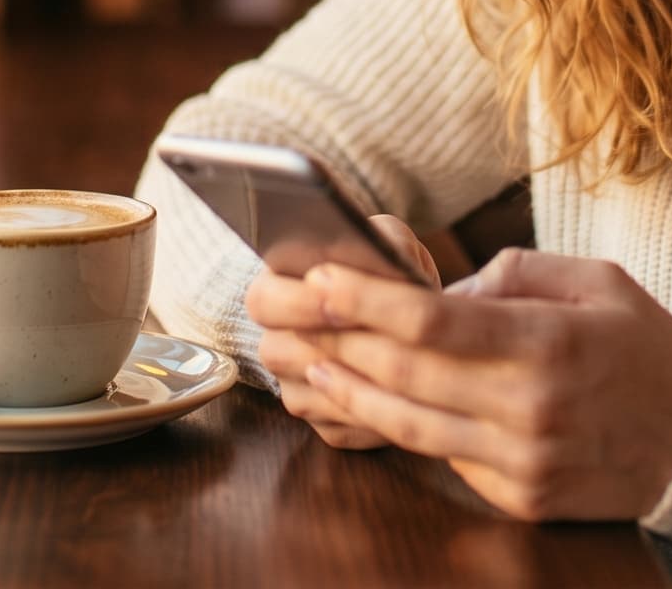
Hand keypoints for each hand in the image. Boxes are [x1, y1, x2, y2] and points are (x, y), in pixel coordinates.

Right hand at [247, 214, 439, 449]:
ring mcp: (296, 388)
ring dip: (356, 383)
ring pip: (310, 397)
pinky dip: (374, 415)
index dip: (298, 301)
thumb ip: (382, 242)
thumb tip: (379, 254)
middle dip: (324, 343)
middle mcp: (277, 344)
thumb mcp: (389, 244)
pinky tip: (407, 396)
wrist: (407, 318)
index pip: (263, 301)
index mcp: (278, 291)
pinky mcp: (324, 425)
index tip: (333, 291)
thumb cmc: (389, 275)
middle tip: (372, 331)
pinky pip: (341, 429)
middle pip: (275, 353)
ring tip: (403, 364)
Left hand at [295, 247, 671, 522]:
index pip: (434, 321)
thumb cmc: (645, 350)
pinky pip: (447, 458)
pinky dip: (405, 428)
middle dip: (343, 341)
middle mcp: (531, 407)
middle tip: (298, 317)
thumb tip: (444, 291)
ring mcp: (524, 461)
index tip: (324, 278)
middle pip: (409, 373)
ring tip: (313, 366)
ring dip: (352, 394)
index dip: (368, 300)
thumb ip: (518, 274)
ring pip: (412, 425)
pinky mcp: (521, 498)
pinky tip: (372, 406)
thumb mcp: (599, 283)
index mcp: (549, 342)